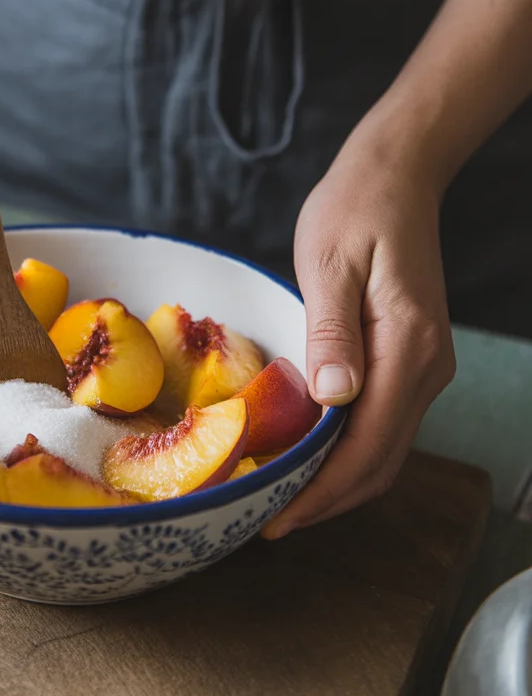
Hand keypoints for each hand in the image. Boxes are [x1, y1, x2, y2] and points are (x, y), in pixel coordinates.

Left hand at [262, 127, 455, 538]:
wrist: (395, 176)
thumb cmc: (354, 209)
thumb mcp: (330, 264)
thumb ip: (332, 332)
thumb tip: (333, 401)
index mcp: (408, 347)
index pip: (368, 445)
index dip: (324, 490)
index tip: (277, 517)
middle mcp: (426, 367)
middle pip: (382, 460)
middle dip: (328, 499)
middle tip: (269, 520)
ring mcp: (424, 365)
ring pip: (386, 447)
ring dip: (339, 480)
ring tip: (283, 496)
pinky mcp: (411, 357)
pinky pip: (384, 420)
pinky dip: (349, 449)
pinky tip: (311, 452)